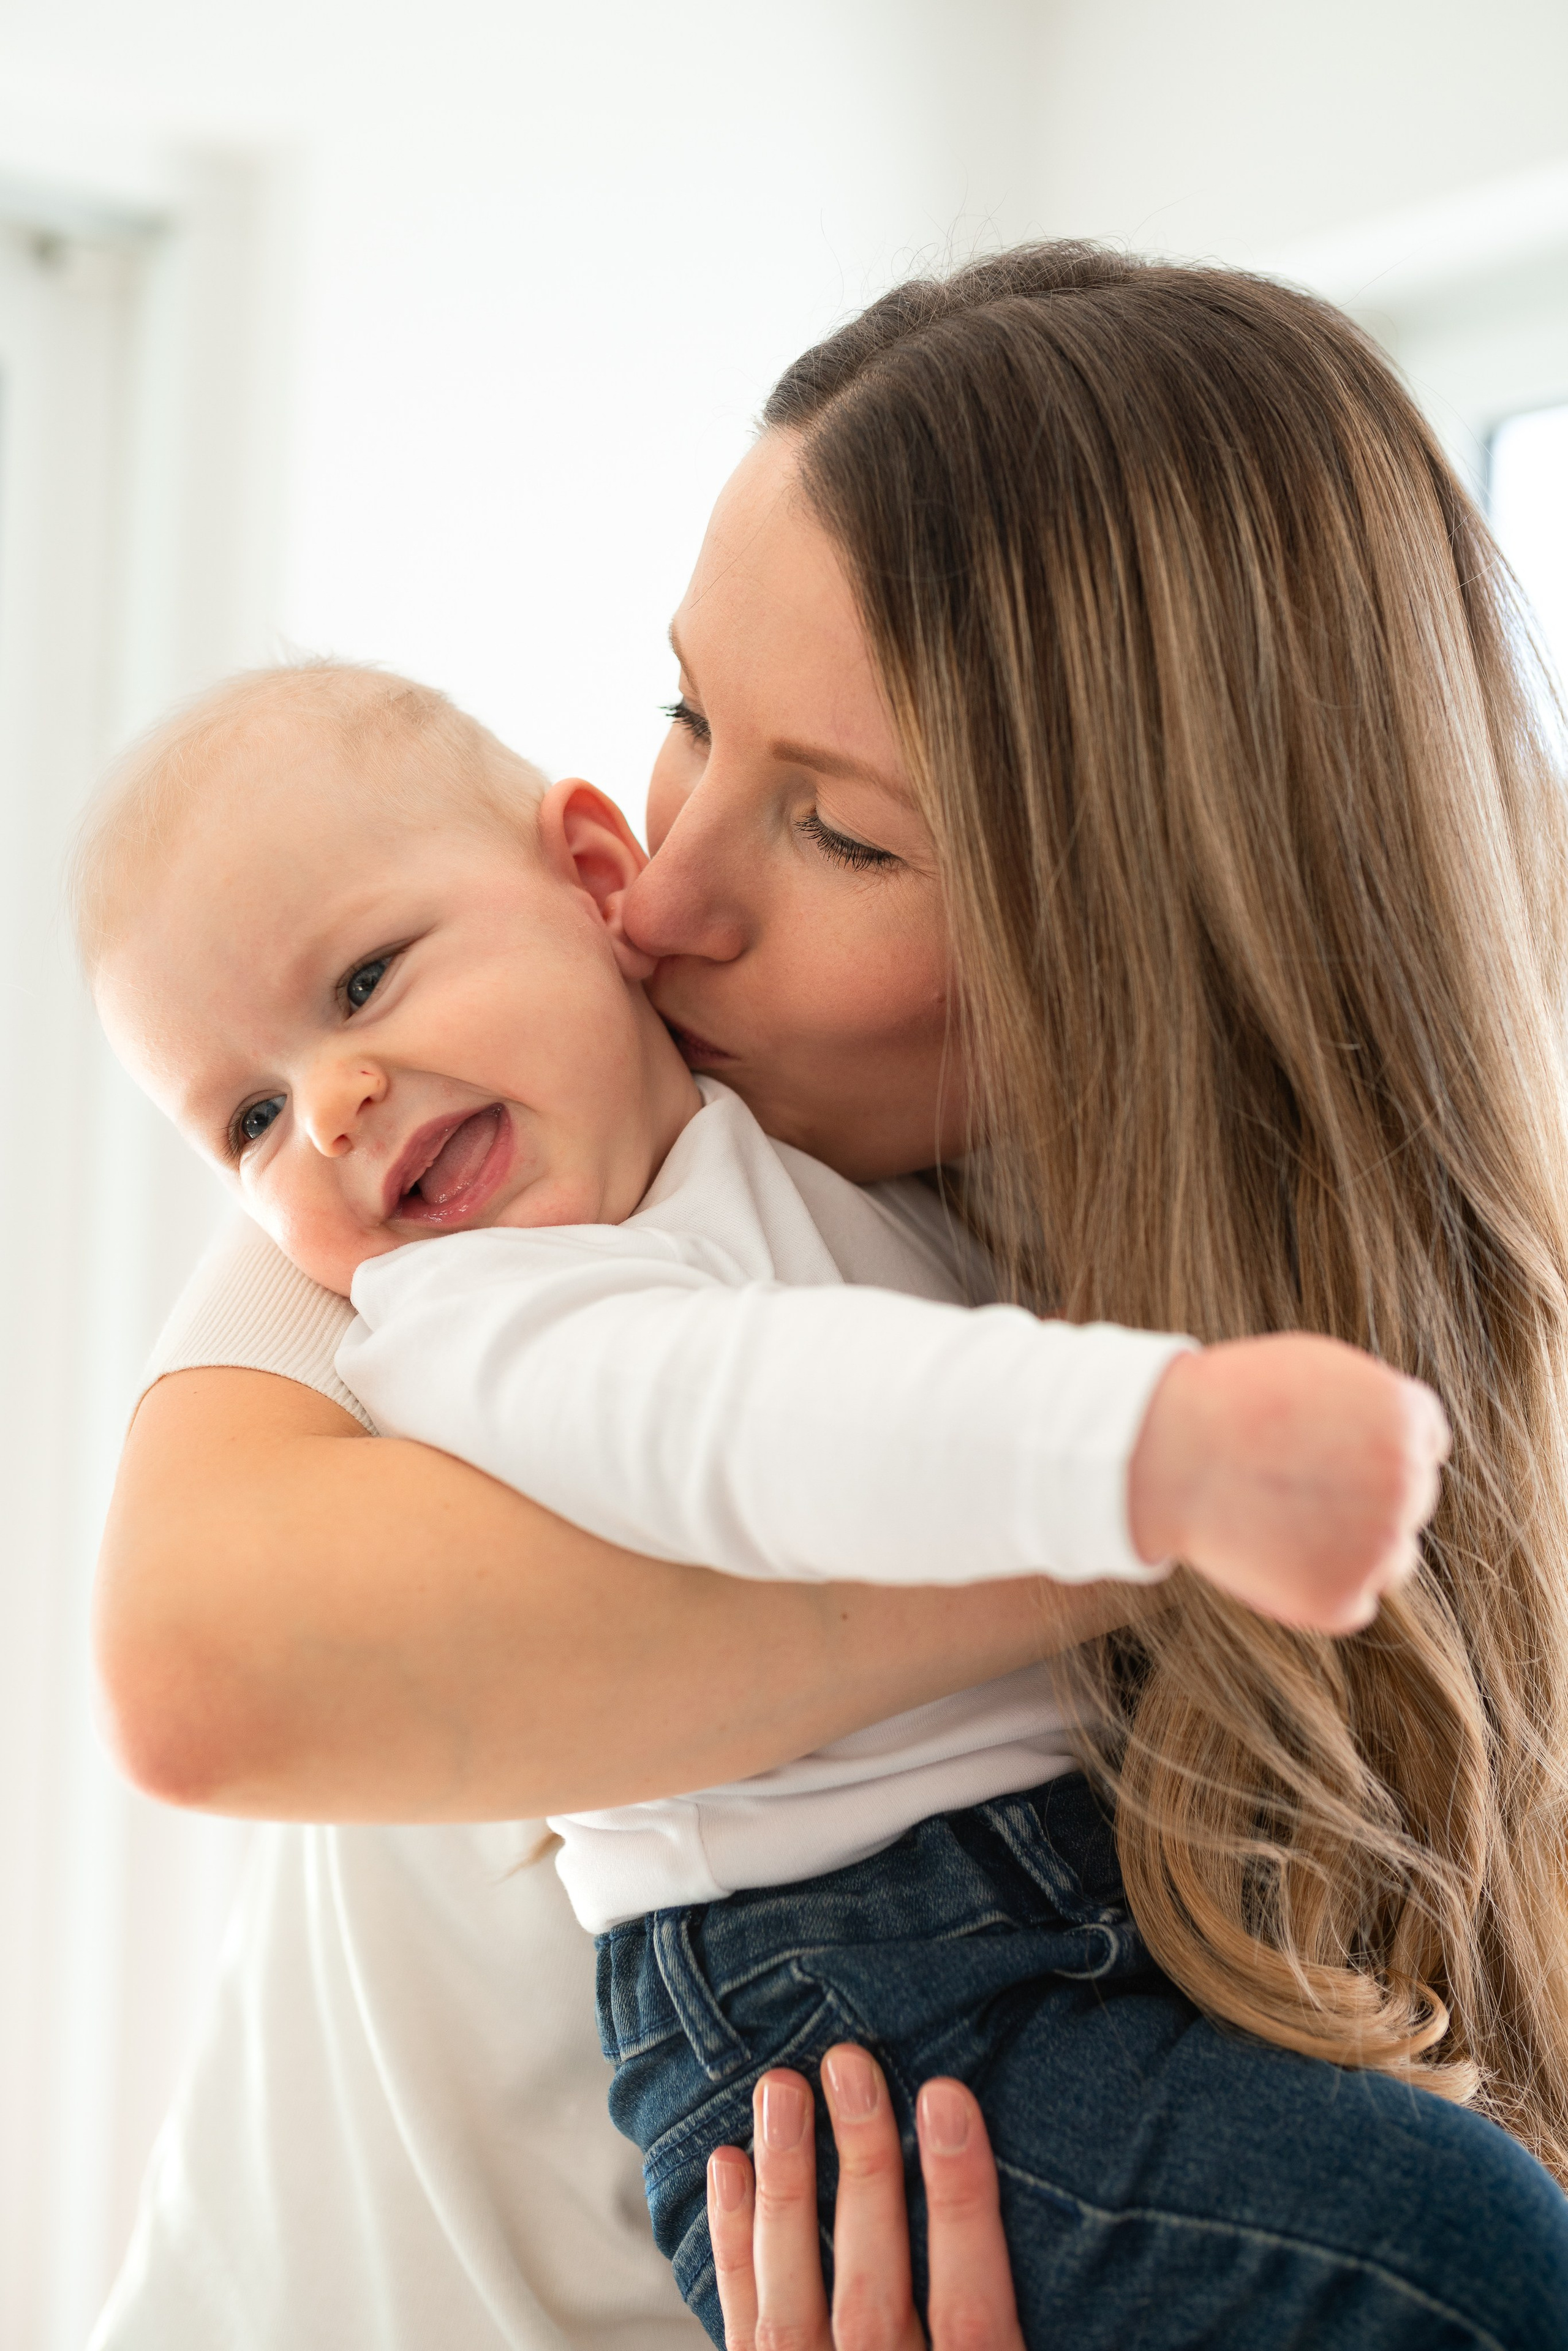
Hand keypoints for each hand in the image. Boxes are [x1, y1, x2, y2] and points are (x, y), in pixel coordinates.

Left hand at [707, 2045, 1023, 2350]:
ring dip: (785, 2188)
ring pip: (793, 2303)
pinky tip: (729, 2165)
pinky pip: (744, 2329)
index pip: (975, 2313)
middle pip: (873, 2291)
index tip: (949, 2099)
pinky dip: (733, 2245)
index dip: (962, 2204)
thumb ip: (1043, 2332)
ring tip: (779, 2089)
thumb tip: (1153, 2288)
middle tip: (848, 2064)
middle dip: (861, 2171)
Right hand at [1128, 1334, 1450, 1632]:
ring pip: (1392, 1558)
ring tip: (1283, 1519)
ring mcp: (1378, 1547)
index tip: (1327, 1451)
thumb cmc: (1230, 1402)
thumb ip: (1377, 1404)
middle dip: (1364, 1496)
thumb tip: (1413, 1443)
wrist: (1166, 1454)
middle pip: (1409, 1502)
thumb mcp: (1321, 1368)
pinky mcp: (1341, 1599)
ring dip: (1353, 1546)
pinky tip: (1274, 1551)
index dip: (1371, 1446)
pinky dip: (1320, 1585)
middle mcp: (1409, 1485)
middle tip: (1294, 1486)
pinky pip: (1354, 1600)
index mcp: (1408, 1420)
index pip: (1424, 1445)